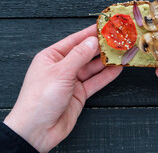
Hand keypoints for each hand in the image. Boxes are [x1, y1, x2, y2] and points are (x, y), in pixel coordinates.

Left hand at [4, 24, 121, 151]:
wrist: (37, 131)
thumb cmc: (40, 99)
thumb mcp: (61, 72)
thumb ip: (79, 56)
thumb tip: (92, 41)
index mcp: (51, 57)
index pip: (74, 40)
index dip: (90, 33)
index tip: (105, 26)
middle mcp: (62, 67)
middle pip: (85, 53)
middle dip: (101, 47)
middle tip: (117, 39)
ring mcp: (71, 81)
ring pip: (92, 68)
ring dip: (106, 61)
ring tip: (121, 52)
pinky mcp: (79, 94)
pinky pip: (95, 82)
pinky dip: (106, 76)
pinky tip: (116, 69)